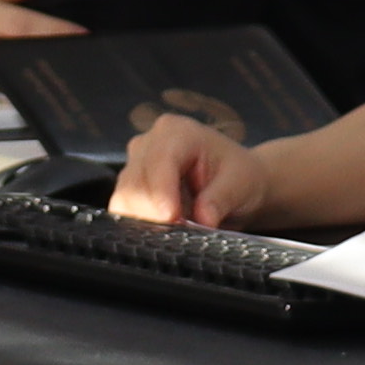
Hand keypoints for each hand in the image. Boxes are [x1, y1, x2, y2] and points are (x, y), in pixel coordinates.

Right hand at [112, 114, 265, 227]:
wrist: (236, 182)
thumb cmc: (240, 177)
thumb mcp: (240, 185)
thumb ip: (219, 200)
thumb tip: (203, 219)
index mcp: (178, 132)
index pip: (158, 161)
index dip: (161, 192)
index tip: (172, 218)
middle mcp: (149, 142)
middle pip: (134, 182)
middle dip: (153, 213)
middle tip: (181, 232)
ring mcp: (135, 162)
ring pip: (124, 198)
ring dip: (147, 220)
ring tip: (177, 228)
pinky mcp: (130, 184)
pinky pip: (123, 208)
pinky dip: (141, 224)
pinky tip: (164, 228)